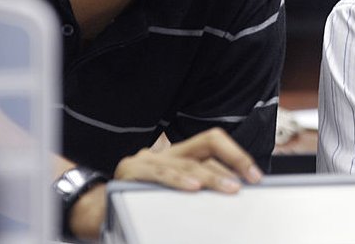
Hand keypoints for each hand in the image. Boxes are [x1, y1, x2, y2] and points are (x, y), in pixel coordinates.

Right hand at [68, 127, 260, 239]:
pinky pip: (159, 174)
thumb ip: (199, 187)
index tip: (255, 175)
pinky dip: (178, 180)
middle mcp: (164, 152)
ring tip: (229, 189)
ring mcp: (146, 160)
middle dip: (232, 161)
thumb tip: (235, 191)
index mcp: (178, 154)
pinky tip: (193, 188)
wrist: (99, 212)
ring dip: (211, 176)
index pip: (213, 142)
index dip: (236, 154)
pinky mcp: (130, 172)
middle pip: (205, 145)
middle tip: (248, 182)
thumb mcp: (174, 193)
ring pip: (186, 162)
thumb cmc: (140, 204)